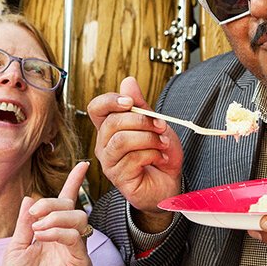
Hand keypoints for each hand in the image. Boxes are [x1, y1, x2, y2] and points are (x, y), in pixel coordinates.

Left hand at [0, 162, 91, 265]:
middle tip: (34, 215)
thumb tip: (32, 197)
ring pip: (79, 219)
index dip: (74, 183)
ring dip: (56, 217)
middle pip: (72, 207)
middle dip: (52, 204)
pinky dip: (59, 232)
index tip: (83, 164)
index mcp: (52, 233)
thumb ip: (25, 223)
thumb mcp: (15, 247)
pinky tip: (43, 237)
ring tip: (38, 229)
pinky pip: (76, 237)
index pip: (67, 203)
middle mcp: (67, 240)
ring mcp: (76, 251)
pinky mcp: (81, 264)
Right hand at [87, 76, 181, 222]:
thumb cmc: (160, 156)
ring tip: (162, 144)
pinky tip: (160, 158)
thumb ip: (141, 106)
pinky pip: (133, 158)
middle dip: (142, 121)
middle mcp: (105, 144)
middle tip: (160, 126)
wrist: (170, 184)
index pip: (96, 108)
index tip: (131, 102)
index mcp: (110, 128)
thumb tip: (128, 81)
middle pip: (112, 122)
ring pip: (122, 140)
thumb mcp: (155, 125)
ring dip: (149, 139)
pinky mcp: (118, 177)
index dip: (110, 101)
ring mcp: (109, 162)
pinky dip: (152, 154)